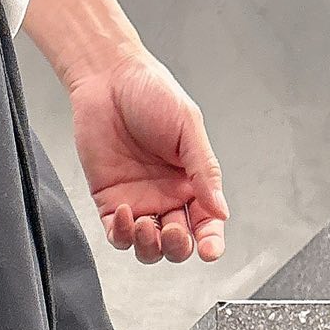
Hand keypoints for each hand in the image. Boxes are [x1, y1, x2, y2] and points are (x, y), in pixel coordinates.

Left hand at [68, 48, 228, 265]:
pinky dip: (121, 234)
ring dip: (149, 246)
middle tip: (173, 231)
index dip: (209, 241)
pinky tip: (125, 213)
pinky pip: (116, 234)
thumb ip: (205, 170)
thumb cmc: (151, 92)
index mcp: (191, 181)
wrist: (108, 79)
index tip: (209, 250)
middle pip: (177, 243)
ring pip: (147, 247)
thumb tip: (220, 210)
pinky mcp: (109, 202)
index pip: (205, 223)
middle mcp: (166, 196)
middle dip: (177, 246)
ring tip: (145, 226)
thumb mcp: (188, 127)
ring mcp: (138, 201)